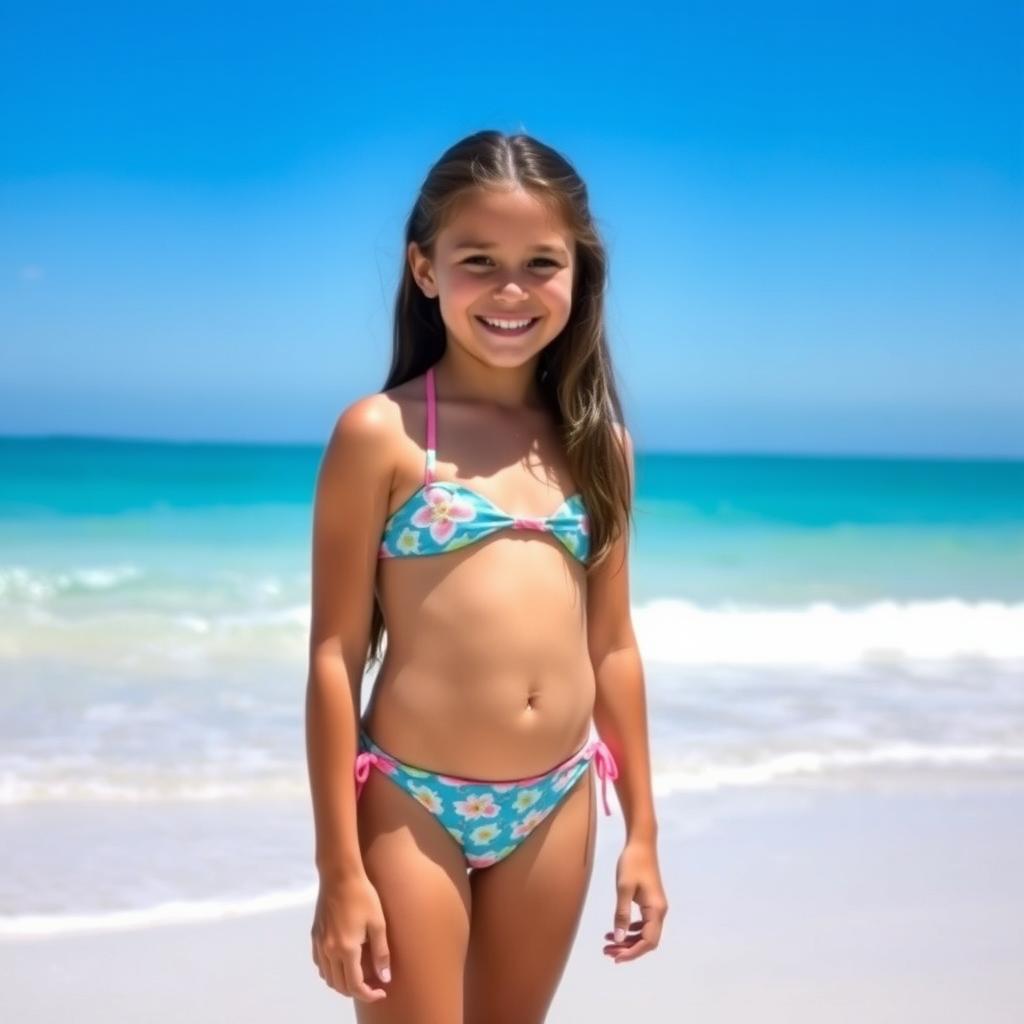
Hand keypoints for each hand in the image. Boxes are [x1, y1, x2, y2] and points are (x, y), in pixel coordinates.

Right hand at [311, 871, 390, 1001]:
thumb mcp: (378, 923)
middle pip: (339, 985)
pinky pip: (320, 964)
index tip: (381, 991)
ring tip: (359, 975)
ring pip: (327, 977)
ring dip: (342, 982)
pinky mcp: (314, 935)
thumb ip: (381, 953)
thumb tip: (384, 978)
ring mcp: (319, 944)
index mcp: (346, 950)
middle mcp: (328, 951)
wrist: (339, 875)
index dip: (369, 994)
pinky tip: (342, 962)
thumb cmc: (363, 896)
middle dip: (356, 991)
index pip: (354, 985)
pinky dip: (331, 971)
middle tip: (372, 984)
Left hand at [603, 839, 668, 962]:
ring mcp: (656, 907)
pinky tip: (616, 930)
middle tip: (606, 951)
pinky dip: (630, 930)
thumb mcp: (624, 888)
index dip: (632, 953)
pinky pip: (643, 924)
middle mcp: (659, 911)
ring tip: (607, 943)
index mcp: (656, 910)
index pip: (648, 941)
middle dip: (628, 949)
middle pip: (647, 940)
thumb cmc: (632, 863)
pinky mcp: (650, 902)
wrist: (641, 843)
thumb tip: (618, 939)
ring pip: (644, 933)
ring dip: (627, 941)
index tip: (615, 957)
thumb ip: (621, 914)